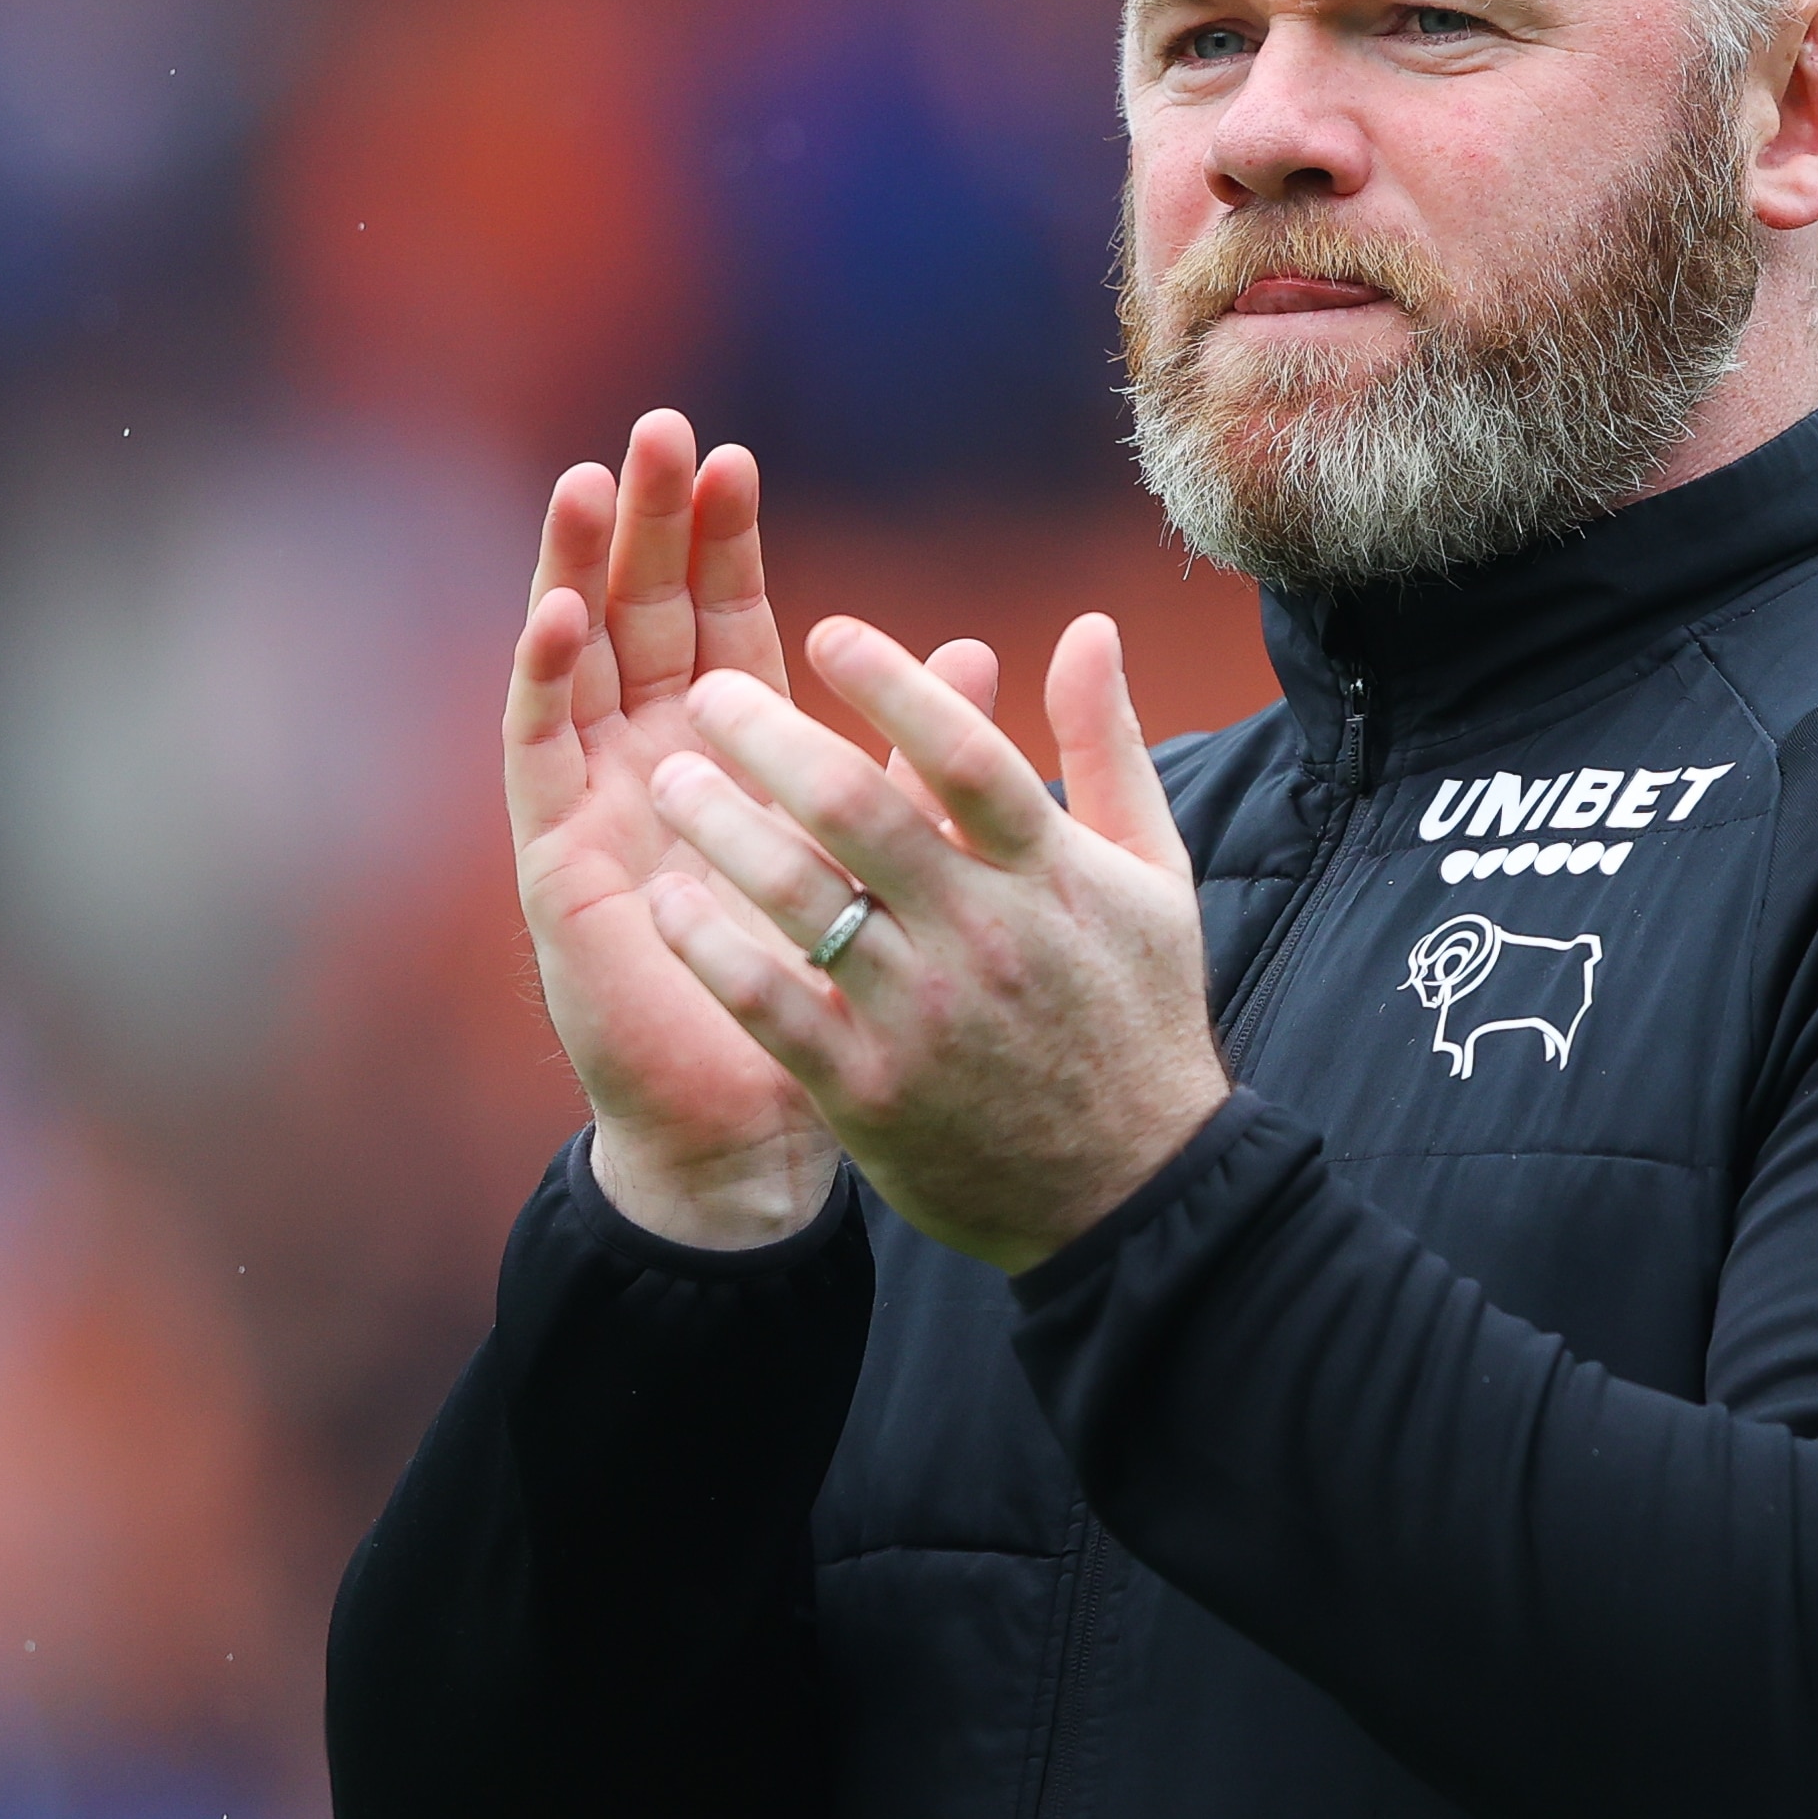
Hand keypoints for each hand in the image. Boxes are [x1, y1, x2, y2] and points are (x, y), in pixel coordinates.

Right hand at [503, 415, 1001, 1247]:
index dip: (724, 544)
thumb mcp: (897, 863)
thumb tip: (985, 652)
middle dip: (650, 525)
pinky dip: (545, 677)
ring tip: (593, 483)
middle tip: (661, 431)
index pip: (724, 622)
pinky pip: (540, 753)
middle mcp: (653, 763)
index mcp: (734, 757)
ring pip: (580, 661)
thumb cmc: (831, 999)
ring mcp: (598, 805)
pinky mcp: (559, 860)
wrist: (761, 1126)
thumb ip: (925, 760)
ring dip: (581, 570)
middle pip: (644, 617)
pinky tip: (558, 611)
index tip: (739, 461)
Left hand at [636, 613, 1227, 1273]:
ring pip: (800, 897)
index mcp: (1051, 872)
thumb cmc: (1135, 1015)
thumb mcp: (1151, 873)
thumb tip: (1091, 626)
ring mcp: (921, 1016)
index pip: (963, 752)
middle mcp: (983, 935)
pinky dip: (710, 946)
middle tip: (708, 691)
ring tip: (669, 779)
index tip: (826, 630)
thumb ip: (1108, 745)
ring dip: (720, 827)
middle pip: (857, 809)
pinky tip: (665, 899)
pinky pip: (770, 1002)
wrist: (1129, 1192)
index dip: (892, 683)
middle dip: (769, 737)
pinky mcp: (869, 1092)